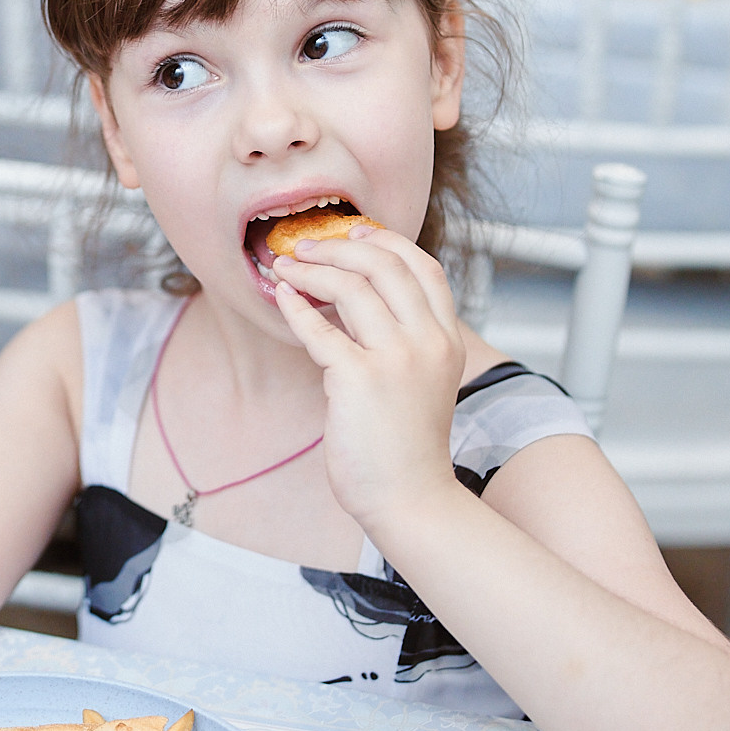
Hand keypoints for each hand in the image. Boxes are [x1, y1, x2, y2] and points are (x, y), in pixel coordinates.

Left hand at [268, 225, 467, 524]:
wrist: (410, 499)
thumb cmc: (407, 446)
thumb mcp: (423, 381)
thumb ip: (403, 339)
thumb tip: (354, 296)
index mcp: (447, 340)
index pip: (423, 266)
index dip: (385, 240)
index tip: (351, 231)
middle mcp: (428, 342)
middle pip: (386, 263)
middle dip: (339, 244)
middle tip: (304, 244)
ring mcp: (397, 359)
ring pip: (352, 285)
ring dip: (311, 269)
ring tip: (284, 266)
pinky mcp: (360, 379)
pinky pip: (320, 329)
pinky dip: (295, 307)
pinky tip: (282, 298)